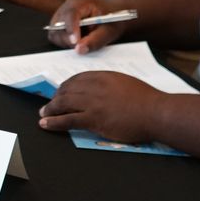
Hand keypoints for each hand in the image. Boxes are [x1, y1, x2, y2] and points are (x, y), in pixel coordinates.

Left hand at [37, 71, 163, 143]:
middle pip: (67, 90)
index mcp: (103, 76)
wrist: (156, 112)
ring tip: (43, 114)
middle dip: (55, 98)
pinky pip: (67, 119)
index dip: (66, 86)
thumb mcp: (126, 83)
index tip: (61, 92)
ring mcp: (93, 103)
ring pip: (63, 104)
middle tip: (49, 104)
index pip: (77, 79)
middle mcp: (94, 87)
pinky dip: (53, 122)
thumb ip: (110, 85)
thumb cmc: (147, 100)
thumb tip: (101, 92)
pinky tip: (46, 124)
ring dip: (50, 109)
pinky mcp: (93, 119)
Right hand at [46, 0, 127, 51]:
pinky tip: (78, 39)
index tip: (75, 42)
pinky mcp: (58, 24)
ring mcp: (60, 15)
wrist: (112, 14)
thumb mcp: (109, 31)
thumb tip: (79, 49)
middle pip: (58, 25)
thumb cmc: (112, 20)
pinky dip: (65, 42)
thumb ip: (95, 40)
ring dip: (67, 42)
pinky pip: (56, 37)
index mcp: (81, 3)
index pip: (70, 14)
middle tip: (83, 45)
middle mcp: (67, 7)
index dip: (71, 29)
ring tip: (84, 39)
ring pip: (55, 33)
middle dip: (68, 39)